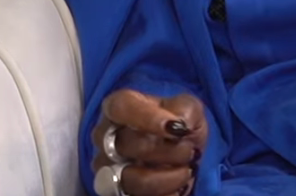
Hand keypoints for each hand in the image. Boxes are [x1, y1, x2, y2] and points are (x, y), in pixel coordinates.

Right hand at [89, 88, 207, 195]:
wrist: (180, 156)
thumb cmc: (176, 126)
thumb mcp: (188, 109)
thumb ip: (185, 110)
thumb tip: (180, 124)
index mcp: (118, 108)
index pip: (121, 107)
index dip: (148, 118)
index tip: (176, 129)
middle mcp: (105, 138)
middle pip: (127, 145)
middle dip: (167, 150)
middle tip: (189, 151)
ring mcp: (108, 168)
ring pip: (132, 179)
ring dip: (167, 178)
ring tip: (186, 171)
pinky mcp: (118, 192)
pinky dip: (165, 194)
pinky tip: (178, 187)